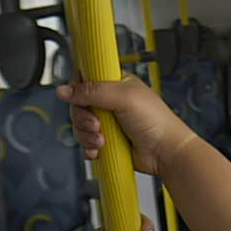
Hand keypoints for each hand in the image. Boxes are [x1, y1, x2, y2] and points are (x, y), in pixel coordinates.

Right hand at [59, 76, 197, 176]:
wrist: (165, 152)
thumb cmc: (155, 120)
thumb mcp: (123, 97)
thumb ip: (92, 91)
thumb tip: (64, 89)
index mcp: (114, 83)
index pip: (85, 78)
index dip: (77, 87)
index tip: (79, 97)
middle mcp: (108, 101)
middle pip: (78, 105)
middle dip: (83, 117)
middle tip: (97, 124)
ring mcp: (106, 122)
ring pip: (79, 125)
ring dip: (86, 135)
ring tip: (102, 140)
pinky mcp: (106, 141)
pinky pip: (85, 143)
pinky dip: (89, 147)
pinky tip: (99, 150)